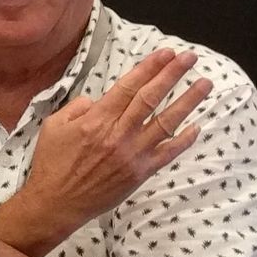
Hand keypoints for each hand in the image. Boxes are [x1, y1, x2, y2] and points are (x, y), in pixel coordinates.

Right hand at [20, 50, 210, 238]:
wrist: (56, 203)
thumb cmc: (51, 164)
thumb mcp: (53, 127)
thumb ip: (76, 108)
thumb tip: (97, 100)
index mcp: (96, 120)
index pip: (128, 87)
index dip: (149, 68)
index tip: (166, 53)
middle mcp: (118, 133)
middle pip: (151, 98)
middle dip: (172, 75)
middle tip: (189, 58)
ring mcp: (132, 154)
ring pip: (166, 122)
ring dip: (188, 101)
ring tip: (205, 84)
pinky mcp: (140, 173)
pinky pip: (168, 153)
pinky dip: (184, 140)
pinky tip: (196, 126)